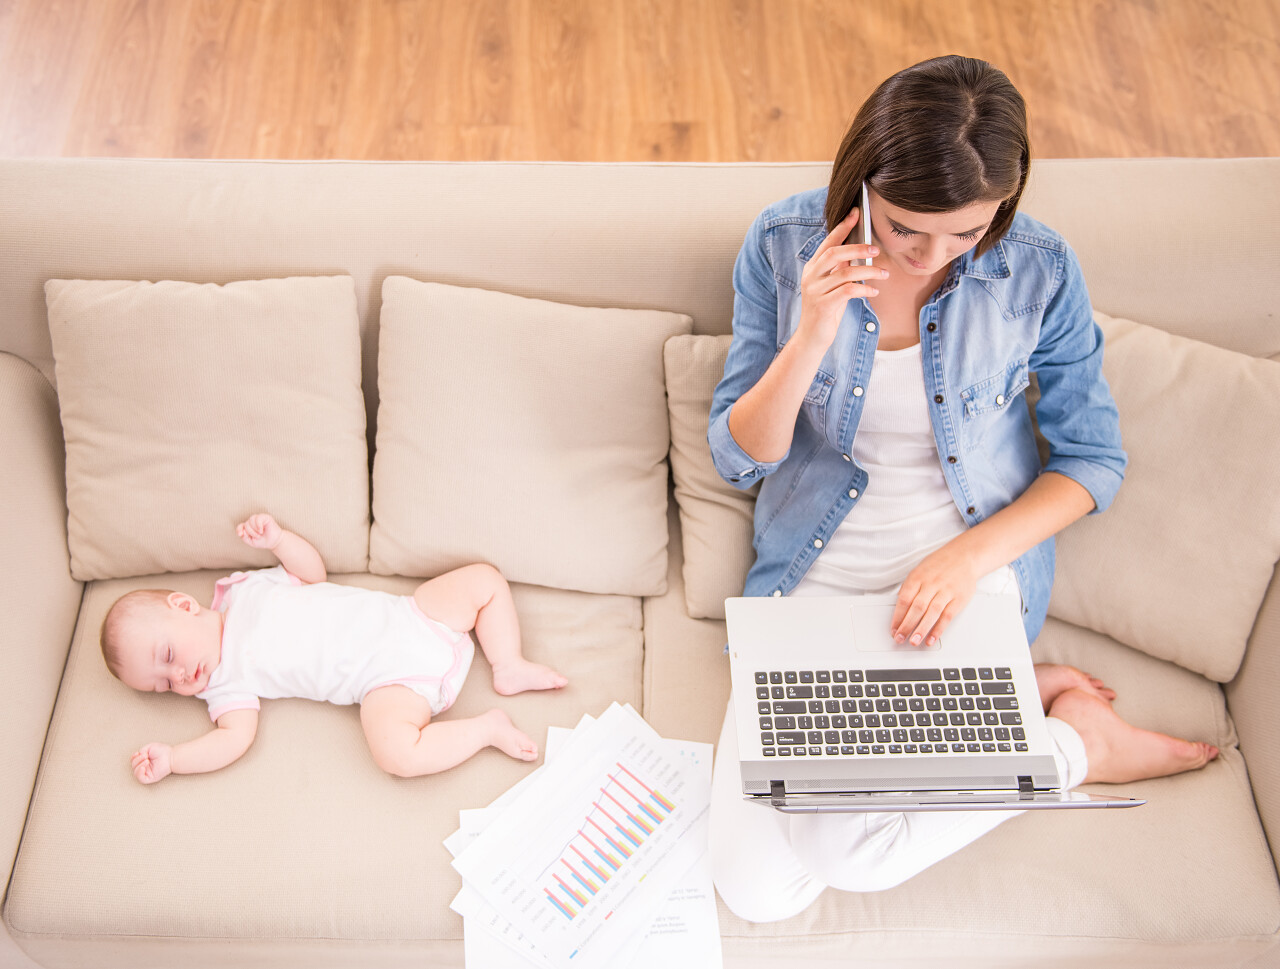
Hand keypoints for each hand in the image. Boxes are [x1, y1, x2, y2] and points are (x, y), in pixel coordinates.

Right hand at [131, 743, 172, 783]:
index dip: (133, 757)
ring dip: (139, 765)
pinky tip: (143, 768)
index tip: (137, 753)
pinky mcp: (150, 778)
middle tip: (146, 756)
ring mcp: (147, 773)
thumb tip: (137, 756)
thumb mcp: (149, 747)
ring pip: (135, 773)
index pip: (133, 761)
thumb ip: (141, 751)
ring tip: (147, 760)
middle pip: (133, 766)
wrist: (171, 756)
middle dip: (137, 760)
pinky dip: (139, 773)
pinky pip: (141, 779)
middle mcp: (144, 767)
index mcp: (142, 760)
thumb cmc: (162, 751)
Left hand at [237, 513, 281, 549]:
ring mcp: (259, 519)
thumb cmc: (263, 541)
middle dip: (251, 532)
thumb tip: (243, 531)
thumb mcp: (251, 542)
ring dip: (254, 529)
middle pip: (246, 524)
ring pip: (251, 520)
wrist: (273, 542)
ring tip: (260, 533)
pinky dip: (258, 525)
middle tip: (258, 537)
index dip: (239, 529)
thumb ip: (244, 537)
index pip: (240, 526)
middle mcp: (253, 522)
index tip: (240, 534)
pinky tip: (261, 530)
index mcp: (248, 527)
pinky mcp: (265, 517)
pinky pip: (258, 518)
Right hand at [796, 207, 886, 350]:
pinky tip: (874, 291)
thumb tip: (858, 251)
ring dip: (869, 271)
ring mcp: (816, 291)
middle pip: (835, 254)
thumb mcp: (832, 286)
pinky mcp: (824, 305)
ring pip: (846, 273)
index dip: (842, 227)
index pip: (827, 242)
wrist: (811, 338)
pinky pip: (848, 291)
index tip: (856, 213)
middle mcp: (811, 276)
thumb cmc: (825, 310)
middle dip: (857, 248)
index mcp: (812, 268)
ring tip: (884, 273)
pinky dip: (865, 289)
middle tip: (876, 249)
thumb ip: (840, 269)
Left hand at [891, 542, 980, 647]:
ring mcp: (946, 591)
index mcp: (918, 577)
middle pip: (916, 607)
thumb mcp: (919, 571)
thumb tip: (899, 609)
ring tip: (914, 641)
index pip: (904, 599)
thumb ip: (910, 589)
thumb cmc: (939, 565)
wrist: (964, 556)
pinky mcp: (959, 598)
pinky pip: (947, 616)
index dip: (897, 617)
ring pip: (932, 613)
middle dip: (906, 625)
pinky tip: (931, 638)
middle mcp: (931, 584)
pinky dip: (939, 629)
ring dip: (921, 629)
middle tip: (899, 638)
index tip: (893, 629)